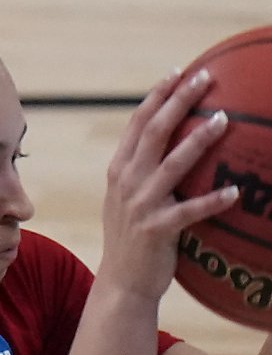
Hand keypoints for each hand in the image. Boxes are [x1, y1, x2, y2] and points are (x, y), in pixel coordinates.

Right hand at [98, 67, 238, 301]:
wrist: (122, 282)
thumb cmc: (135, 237)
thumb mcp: (130, 197)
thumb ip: (145, 170)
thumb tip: (178, 144)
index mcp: (119, 169)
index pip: (137, 124)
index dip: (157, 96)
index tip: (178, 72)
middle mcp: (126, 181)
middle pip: (154, 132)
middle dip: (179, 101)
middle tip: (204, 78)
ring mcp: (140, 205)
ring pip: (172, 164)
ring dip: (199, 140)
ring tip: (224, 120)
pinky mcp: (156, 229)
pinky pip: (189, 211)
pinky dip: (212, 200)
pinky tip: (235, 191)